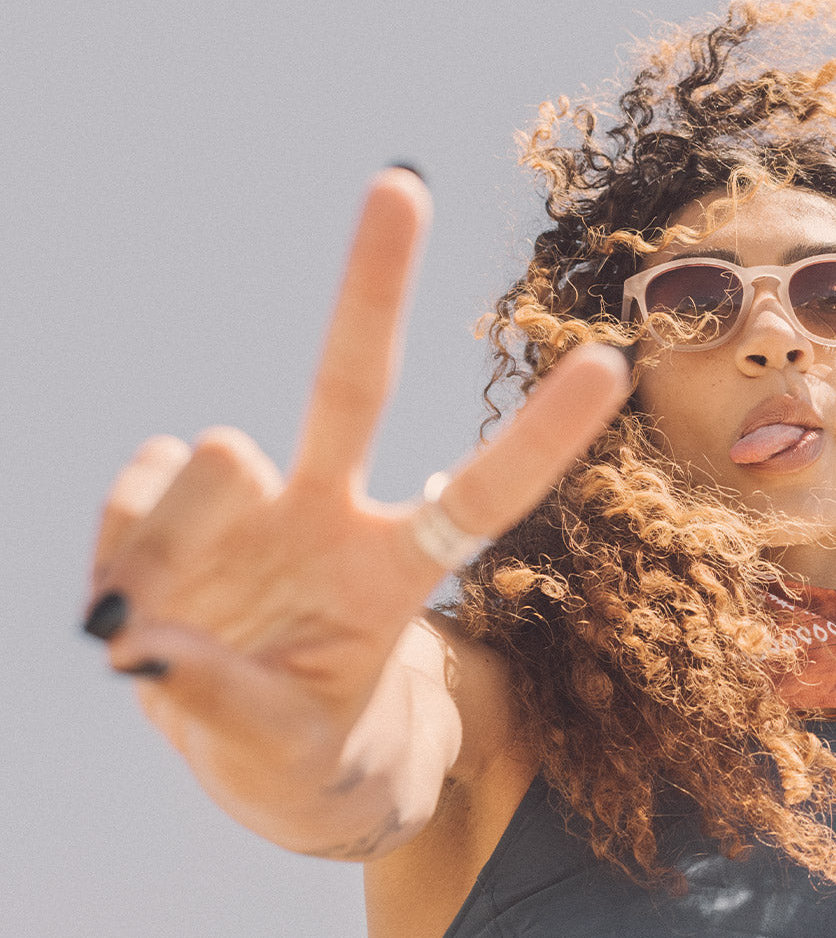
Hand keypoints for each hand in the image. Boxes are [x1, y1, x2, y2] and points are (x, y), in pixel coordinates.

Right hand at [84, 167, 629, 792]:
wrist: (242, 746)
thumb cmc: (298, 747)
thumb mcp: (281, 755)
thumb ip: (222, 705)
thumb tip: (138, 639)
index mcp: (395, 572)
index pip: (482, 495)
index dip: (541, 436)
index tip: (609, 363)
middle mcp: (332, 513)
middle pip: (356, 383)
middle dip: (374, 286)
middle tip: (404, 182)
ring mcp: (252, 503)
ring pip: (216, 456)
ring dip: (178, 540)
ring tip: (156, 629)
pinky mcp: (171, 501)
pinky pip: (140, 479)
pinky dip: (124, 543)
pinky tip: (136, 599)